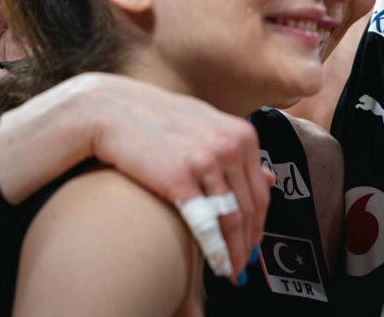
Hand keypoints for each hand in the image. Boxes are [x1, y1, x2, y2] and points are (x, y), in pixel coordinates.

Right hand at [0, 73, 273, 281]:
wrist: (112, 111)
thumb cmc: (158, 121)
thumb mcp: (207, 126)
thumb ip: (238, 151)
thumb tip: (270, 178)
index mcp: (243, 135)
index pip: (261, 190)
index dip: (260, 223)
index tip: (253, 244)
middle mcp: (232, 146)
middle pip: (251, 207)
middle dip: (249, 242)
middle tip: (243, 266)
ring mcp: (207, 160)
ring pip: (233, 218)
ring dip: (235, 251)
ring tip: (231, 271)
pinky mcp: (180, 177)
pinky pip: (207, 222)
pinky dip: (216, 248)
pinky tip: (217, 264)